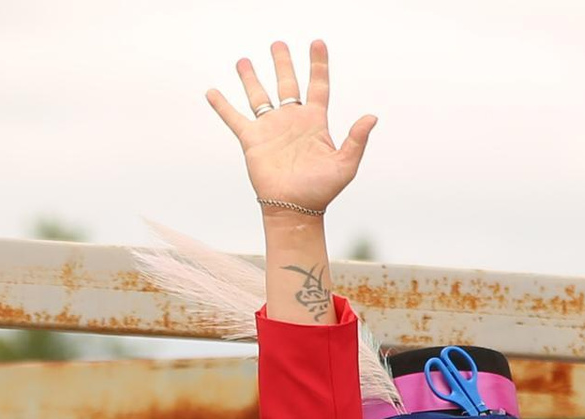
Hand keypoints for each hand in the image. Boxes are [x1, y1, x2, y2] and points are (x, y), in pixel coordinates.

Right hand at [206, 39, 375, 215]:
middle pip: (287, 84)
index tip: (317, 43)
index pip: (318, 86)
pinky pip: (234, 118)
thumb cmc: (322, 191)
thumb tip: (372, 117)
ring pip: (259, 95)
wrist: (295, 209)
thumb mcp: (345, 165)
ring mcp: (271, 128)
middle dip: (282, 63)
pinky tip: (212, 92)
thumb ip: (356, 140)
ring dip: (250, 78)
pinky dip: (222, 105)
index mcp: (314, 123)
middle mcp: (292, 121)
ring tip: (243, 61)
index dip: (318, 65)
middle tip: (278, 44)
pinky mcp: (252, 140)